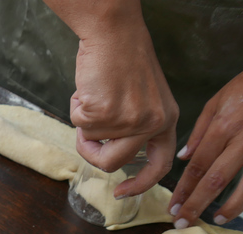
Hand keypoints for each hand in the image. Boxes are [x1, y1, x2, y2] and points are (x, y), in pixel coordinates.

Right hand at [69, 21, 178, 198]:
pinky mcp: (104, 113)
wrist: (113, 32)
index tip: (122, 192)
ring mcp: (128, 120)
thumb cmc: (123, 59)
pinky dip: (76, 107)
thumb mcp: (144, 98)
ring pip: (91, 141)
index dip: (140, 184)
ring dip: (83, 121)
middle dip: (91, 153)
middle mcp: (152, 124)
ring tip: (92, 94)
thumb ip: (135, 125)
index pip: (159, 165)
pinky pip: (78, 124)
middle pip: (112, 162)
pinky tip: (88, 87)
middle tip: (84, 137)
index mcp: (166, 120)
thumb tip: (107, 152)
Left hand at [169, 38, 242, 227]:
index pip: (197, 166)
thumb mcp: (217, 101)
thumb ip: (199, 131)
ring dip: (233, 207)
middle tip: (185, 222)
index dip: (183, 190)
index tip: (173, 207)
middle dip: (198, 205)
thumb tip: (183, 157)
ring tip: (219, 219)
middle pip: (217, 180)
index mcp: (223, 128)